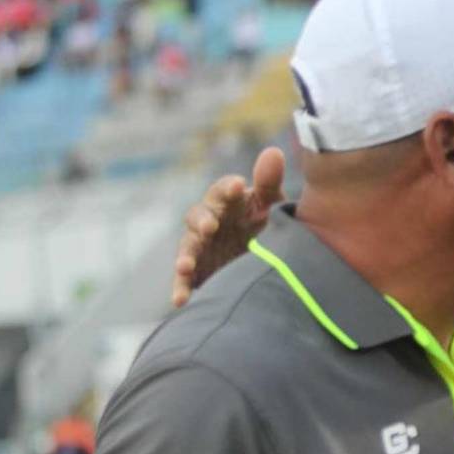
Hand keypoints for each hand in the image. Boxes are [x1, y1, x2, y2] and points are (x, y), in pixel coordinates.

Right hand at [171, 146, 286, 306]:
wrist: (264, 255)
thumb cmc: (264, 221)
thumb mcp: (271, 204)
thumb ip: (269, 183)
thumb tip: (273, 153)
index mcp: (228, 201)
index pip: (224, 189)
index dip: (229, 187)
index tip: (239, 186)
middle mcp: (209, 220)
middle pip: (198, 216)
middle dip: (202, 220)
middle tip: (211, 226)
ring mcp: (200, 246)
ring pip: (187, 248)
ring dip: (184, 257)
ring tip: (185, 266)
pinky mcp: (197, 271)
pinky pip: (185, 280)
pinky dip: (181, 289)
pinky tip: (179, 301)